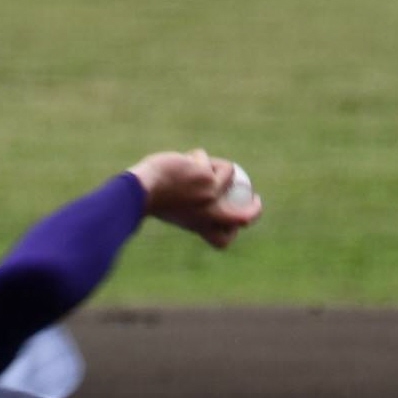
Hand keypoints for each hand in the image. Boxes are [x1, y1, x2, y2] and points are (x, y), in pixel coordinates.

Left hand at [128, 149, 261, 248]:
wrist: (142, 189)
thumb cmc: (150, 198)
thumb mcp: (173, 208)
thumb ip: (191, 206)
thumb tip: (205, 198)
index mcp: (200, 227)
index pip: (222, 241)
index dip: (233, 232)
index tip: (237, 220)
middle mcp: (210, 215)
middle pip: (245, 218)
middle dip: (256, 210)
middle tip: (255, 197)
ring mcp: (212, 196)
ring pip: (228, 173)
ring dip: (214, 163)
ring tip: (193, 162)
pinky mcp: (208, 178)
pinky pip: (211, 161)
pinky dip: (199, 156)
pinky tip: (184, 159)